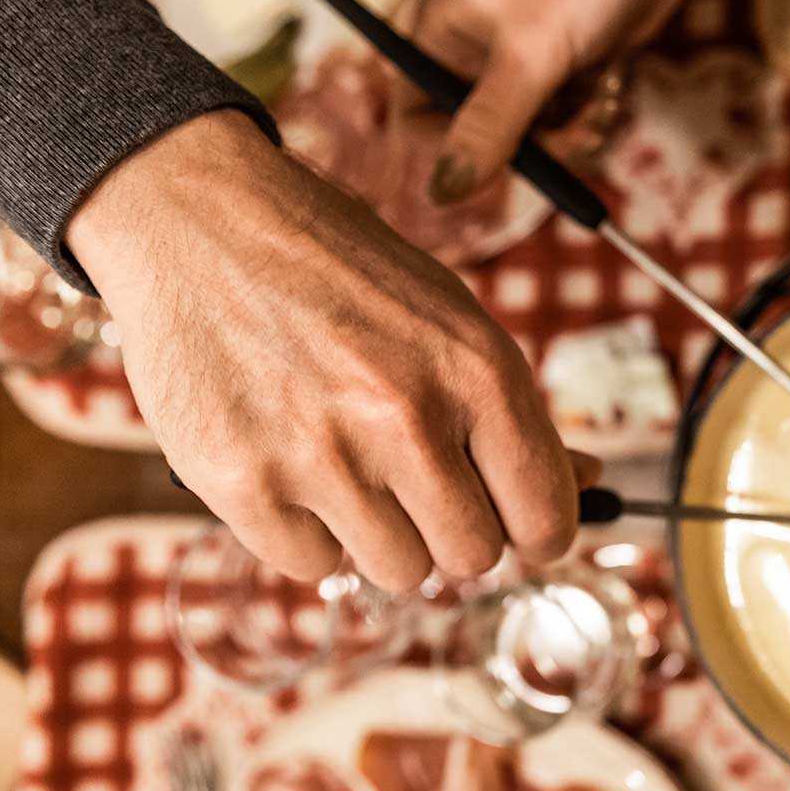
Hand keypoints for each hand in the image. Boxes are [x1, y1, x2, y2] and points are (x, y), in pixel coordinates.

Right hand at [67, 110, 579, 591]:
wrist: (200, 217)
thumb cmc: (340, 271)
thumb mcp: (451, 319)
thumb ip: (513, 412)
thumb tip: (589, 483)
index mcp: (478, 371)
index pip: (547, 520)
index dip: (535, 533)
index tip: (512, 523)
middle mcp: (406, 418)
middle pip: (472, 559)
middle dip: (451, 531)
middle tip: (415, 483)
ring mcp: (321, 456)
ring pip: (399, 573)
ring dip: (380, 535)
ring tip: (346, 462)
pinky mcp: (240, 484)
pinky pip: (311, 564)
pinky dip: (305, 531)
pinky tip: (289, 464)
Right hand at [398, 0, 724, 202]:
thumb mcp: (529, 57)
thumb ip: (486, 130)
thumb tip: (440, 194)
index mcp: (426, 34)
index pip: (415, 126)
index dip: (461, 155)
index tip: (514, 157)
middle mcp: (462, 51)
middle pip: (478, 144)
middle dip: (532, 146)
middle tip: (571, 125)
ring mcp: (513, 64)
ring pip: (529, 143)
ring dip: (571, 133)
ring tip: (599, 96)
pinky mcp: (557, 71)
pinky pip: (563, 126)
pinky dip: (590, 115)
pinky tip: (611, 84)